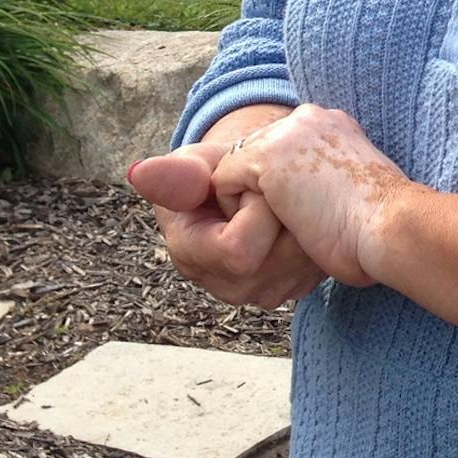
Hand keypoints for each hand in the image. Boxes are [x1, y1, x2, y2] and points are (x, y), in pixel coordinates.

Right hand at [129, 136, 326, 309]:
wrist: (248, 185)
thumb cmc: (216, 171)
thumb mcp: (195, 164)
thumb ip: (175, 174)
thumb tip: (137, 173)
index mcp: (192, 256)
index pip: (238, 250)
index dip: (254, 208)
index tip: (255, 182)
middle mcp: (228, 286)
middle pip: (277, 259)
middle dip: (284, 213)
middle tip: (277, 188)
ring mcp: (264, 292)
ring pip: (304, 260)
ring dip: (305, 221)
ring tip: (289, 199)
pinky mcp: (296, 287)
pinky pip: (320, 262)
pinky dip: (319, 232)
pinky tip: (305, 215)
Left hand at [211, 104, 411, 287]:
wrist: (390, 227)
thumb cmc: (380, 225)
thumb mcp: (355, 188)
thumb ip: (331, 179)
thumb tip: (317, 200)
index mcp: (333, 124)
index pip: (283, 147)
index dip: (283, 184)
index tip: (304, 211)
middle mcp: (308, 119)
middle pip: (256, 153)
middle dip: (262, 189)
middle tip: (290, 222)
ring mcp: (285, 134)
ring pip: (238, 168)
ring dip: (253, 202)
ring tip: (286, 224)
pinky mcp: (264, 157)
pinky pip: (223, 183)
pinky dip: (238, 211)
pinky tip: (274, 223)